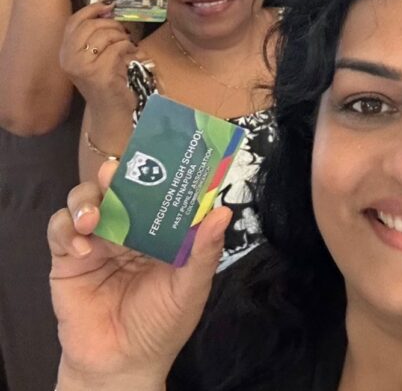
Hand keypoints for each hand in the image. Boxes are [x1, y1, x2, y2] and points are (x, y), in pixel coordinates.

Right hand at [49, 162, 230, 387]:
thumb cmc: (163, 323)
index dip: (161, 169)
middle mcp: (129, 226)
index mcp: (161, 227)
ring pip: (86, 198)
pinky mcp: (68, 258)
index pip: (160, 187)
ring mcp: (98, 239)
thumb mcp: (191, 288)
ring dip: (87, 199)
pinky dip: (68, 229)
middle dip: (116, 173)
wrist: (123, 364)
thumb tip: (223, 212)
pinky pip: (61, 229)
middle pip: (119, 185)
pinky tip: (83, 246)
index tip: (162, 153)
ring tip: (95, 216)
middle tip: (115, 170)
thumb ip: (205, 252)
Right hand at [59, 1, 137, 110]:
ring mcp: (83, 67)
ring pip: (106, 35)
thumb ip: (95, 35)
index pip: (74, 22)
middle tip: (124, 32)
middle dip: (112, 24)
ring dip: (123, 37)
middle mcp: (69, 59)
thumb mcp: (95, 56)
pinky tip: (133, 56)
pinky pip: (118, 48)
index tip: (109, 4)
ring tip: (128, 47)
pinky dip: (129, 48)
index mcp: (65, 53)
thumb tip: (108, 7)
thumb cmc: (107, 80)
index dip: (91, 9)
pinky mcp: (100, 74)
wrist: (110, 111)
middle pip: (92, 25)